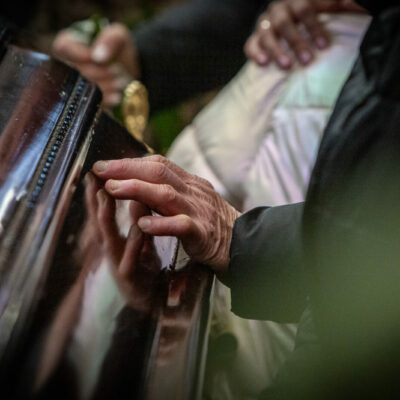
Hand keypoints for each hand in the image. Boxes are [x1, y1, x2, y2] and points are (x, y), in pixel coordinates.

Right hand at [52, 23, 139, 107]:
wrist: (130, 72)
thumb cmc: (120, 49)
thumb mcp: (120, 36)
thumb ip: (111, 38)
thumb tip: (98, 56)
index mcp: (70, 44)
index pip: (63, 47)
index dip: (80, 54)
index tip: (99, 59)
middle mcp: (67, 64)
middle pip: (73, 71)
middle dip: (97, 73)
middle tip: (116, 72)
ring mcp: (74, 84)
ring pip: (81, 89)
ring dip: (103, 87)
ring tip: (120, 83)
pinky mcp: (85, 100)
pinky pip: (88, 103)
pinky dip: (104, 100)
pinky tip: (116, 97)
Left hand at [92, 155, 241, 274]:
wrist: (244, 243)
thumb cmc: (215, 223)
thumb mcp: (196, 199)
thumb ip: (173, 189)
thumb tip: (145, 179)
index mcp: (190, 183)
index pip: (159, 163)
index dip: (131, 162)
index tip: (107, 164)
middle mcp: (193, 192)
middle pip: (158, 172)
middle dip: (126, 169)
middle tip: (100, 170)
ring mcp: (198, 211)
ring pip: (166, 194)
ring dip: (136, 189)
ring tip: (112, 189)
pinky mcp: (202, 234)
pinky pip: (181, 226)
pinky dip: (161, 224)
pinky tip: (142, 225)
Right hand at [245, 0, 363, 68]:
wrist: (293, 23)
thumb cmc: (316, 19)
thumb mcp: (331, 8)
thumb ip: (343, 4)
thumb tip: (356, 2)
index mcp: (298, 0)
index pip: (304, 8)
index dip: (314, 27)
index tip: (323, 46)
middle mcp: (279, 10)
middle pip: (284, 22)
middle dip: (296, 42)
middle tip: (307, 60)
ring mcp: (265, 24)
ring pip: (266, 34)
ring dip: (276, 51)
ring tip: (287, 67)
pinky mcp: (255, 38)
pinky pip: (250, 44)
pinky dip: (255, 53)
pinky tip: (263, 63)